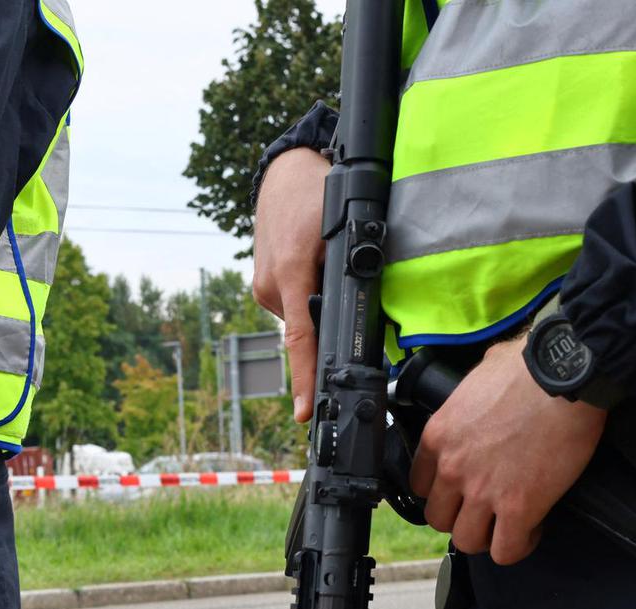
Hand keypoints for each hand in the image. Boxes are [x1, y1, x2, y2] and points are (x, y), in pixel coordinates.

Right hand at [252, 147, 330, 422]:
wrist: (284, 170)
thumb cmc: (317, 191)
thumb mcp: (344, 228)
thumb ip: (354, 271)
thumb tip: (372, 310)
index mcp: (289, 275)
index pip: (301, 340)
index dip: (306, 378)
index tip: (306, 411)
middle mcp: (270, 286)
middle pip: (307, 329)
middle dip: (330, 327)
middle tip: (355, 306)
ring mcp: (263, 286)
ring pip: (302, 316)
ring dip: (320, 307)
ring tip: (330, 269)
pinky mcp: (264, 283)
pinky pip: (294, 304)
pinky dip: (309, 298)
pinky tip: (317, 270)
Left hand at [410, 338, 607, 564]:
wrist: (562, 376)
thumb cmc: (527, 367)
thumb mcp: (478, 375)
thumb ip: (468, 397)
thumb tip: (480, 396)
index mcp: (439, 437)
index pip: (420, 485)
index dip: (443, 491)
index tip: (462, 489)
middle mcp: (453, 469)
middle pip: (440, 518)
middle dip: (462, 517)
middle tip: (487, 508)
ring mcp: (483, 491)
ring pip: (468, 541)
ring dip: (487, 537)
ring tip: (508, 524)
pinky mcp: (520, 507)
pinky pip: (507, 550)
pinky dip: (518, 545)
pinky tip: (532, 528)